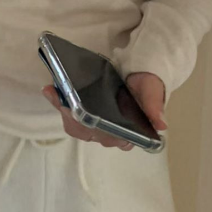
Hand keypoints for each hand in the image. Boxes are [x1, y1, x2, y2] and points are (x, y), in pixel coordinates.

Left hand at [45, 66, 165, 148]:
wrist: (142, 74)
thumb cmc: (148, 84)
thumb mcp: (153, 90)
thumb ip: (154, 105)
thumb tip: (161, 125)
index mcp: (127, 133)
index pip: (108, 138)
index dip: (93, 130)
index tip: (82, 117)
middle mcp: (110, 134)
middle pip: (86, 132)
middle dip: (71, 116)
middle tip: (61, 96)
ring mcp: (96, 125)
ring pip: (75, 124)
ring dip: (62, 109)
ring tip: (53, 91)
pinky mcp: (86, 114)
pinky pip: (70, 114)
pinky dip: (59, 103)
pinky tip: (51, 90)